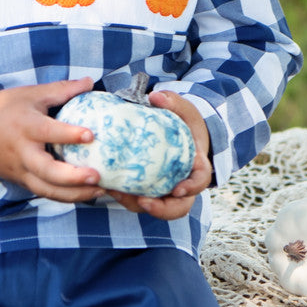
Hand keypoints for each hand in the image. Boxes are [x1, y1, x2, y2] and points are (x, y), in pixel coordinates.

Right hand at [0, 77, 101, 201]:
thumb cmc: (3, 109)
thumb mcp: (30, 94)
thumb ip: (61, 90)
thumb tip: (90, 82)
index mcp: (25, 126)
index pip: (48, 132)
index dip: (69, 134)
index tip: (91, 135)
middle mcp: (22, 152)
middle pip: (46, 170)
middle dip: (72, 177)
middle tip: (96, 176)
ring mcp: (20, 170)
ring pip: (46, 189)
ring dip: (74, 194)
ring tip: (99, 191)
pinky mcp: (20, 180)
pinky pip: (44, 192)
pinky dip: (65, 196)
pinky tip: (85, 194)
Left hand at [104, 90, 211, 220]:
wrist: (179, 135)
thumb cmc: (185, 123)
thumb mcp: (184, 110)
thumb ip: (173, 102)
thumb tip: (154, 96)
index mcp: (197, 166)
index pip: (199, 182)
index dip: (190, 188)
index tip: (177, 189)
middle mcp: (183, 184)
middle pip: (178, 207)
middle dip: (161, 209)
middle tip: (143, 202)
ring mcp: (166, 191)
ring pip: (155, 208)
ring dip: (136, 204)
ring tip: (116, 193)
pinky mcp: (149, 191)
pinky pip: (138, 200)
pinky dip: (125, 196)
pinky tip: (108, 185)